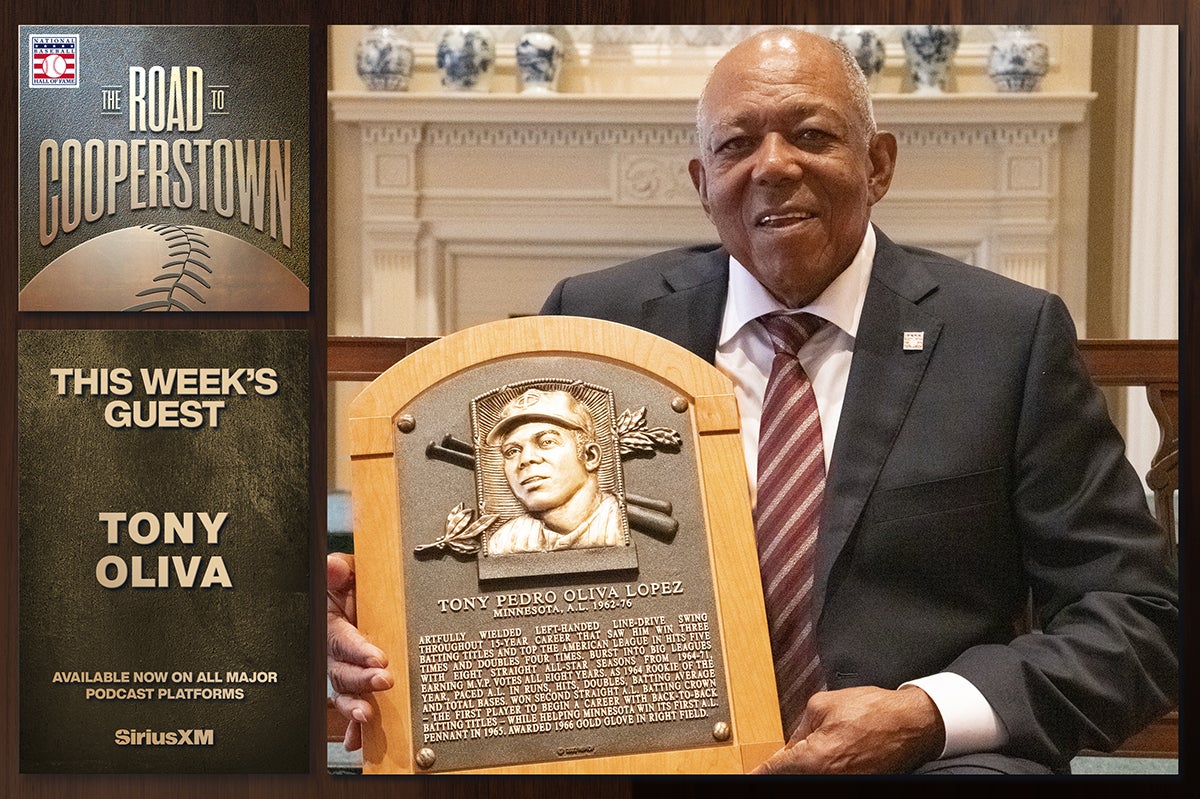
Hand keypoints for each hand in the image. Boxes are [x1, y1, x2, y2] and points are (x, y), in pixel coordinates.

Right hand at [327, 552, 393, 750]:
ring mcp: (341, 672)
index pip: (343, 639)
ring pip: (344, 692)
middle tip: (384, 680)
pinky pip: (350, 708)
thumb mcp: (347, 573)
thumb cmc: (350, 587)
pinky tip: (358, 739)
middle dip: (362, 680)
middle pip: (342, 671)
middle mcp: (333, 653)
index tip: (378, 657)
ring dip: (354, 706)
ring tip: (367, 715)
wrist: (355, 600)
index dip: (358, 650)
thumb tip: (334, 566)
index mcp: (332, 625)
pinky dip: (353, 726)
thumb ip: (340, 570)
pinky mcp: (352, 686)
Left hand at [752, 686, 944, 773]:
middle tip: (774, 763)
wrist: (911, 725)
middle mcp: (826, 778)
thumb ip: (799, 726)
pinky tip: (822, 761)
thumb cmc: (875, 712)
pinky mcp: (857, 785)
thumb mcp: (823, 705)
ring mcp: (843, 784)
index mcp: (812, 758)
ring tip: (804, 756)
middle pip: (789, 779)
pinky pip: (827, 779)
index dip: (759, 771)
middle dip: (780, 770)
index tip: (750, 773)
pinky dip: (820, 772)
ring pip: (807, 780)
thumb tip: (789, 743)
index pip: (773, 771)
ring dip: (800, 771)